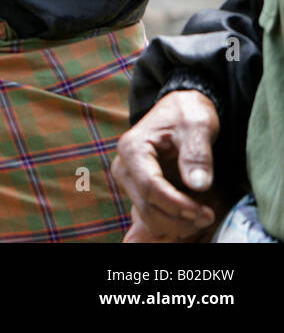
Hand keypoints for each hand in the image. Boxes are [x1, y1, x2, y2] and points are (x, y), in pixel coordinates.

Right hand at [112, 90, 221, 241]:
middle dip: (179, 219)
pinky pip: (152, 215)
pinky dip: (173, 222)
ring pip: (148, 216)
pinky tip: (192, 212)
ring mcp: (129, 180)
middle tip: (209, 216)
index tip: (205, 212)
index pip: (150, 187)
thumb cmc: (187, 114)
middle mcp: (124, 167)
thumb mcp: (198, 126)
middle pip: (147, 207)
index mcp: (132, 148)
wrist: (180, 109)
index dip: (177, 204)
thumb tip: (198, 185)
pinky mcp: (138, 189)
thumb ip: (197, 154)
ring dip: (176, 224)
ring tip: (203, 215)